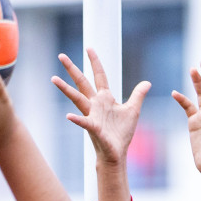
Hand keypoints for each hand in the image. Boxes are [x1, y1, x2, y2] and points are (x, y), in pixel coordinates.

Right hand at [52, 49, 150, 166]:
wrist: (117, 153)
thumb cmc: (122, 133)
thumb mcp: (133, 110)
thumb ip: (138, 95)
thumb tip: (147, 82)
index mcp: (105, 98)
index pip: (99, 76)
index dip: (95, 62)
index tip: (89, 48)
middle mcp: (95, 104)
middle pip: (82, 82)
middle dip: (72, 69)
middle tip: (61, 56)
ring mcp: (92, 115)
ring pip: (76, 98)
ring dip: (65, 89)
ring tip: (53, 78)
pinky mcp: (93, 128)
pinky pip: (84, 122)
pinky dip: (77, 119)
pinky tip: (68, 116)